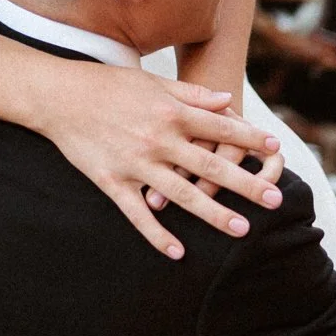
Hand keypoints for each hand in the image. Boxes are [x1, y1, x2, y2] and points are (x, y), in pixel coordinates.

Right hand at [36, 60, 284, 258]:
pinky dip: (157, 235)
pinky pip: (138, 214)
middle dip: (245, 183)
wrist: (60, 97)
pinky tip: (178, 252)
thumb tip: (226, 101)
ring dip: (213, 213)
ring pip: (181, 194)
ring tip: (241, 229)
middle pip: (210, 166)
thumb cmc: (108, 85)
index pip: (219, 128)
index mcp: (170, 113)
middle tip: (275, 200)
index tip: (276, 149)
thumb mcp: (152, 83)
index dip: (250, 139)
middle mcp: (158, 140)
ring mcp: (136, 165)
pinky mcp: (113, 182)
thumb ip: (191, 95)